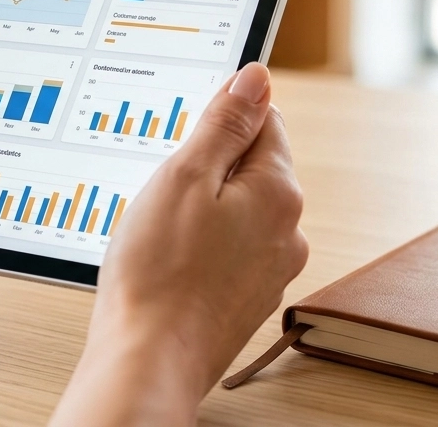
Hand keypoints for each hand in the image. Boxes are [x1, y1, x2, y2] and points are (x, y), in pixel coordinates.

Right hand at [51, 63, 307, 425]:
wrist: (149, 361)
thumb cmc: (159, 273)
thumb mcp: (185, 176)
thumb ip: (224, 123)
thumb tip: (256, 77)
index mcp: (279, 192)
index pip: (264, 120)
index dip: (218, 119)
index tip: (185, 138)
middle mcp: (288, 230)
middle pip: (250, 167)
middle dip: (206, 168)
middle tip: (163, 192)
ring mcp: (270, 268)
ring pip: (235, 211)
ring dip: (201, 210)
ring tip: (161, 233)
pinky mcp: (246, 298)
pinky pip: (227, 250)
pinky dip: (200, 248)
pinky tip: (168, 264)